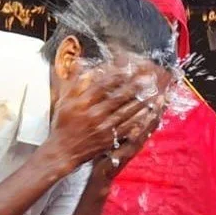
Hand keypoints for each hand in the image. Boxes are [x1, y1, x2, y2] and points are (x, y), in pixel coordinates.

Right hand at [40, 60, 165, 173]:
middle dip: (134, 87)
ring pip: (126, 112)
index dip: (116, 76)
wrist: (64, 151)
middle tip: (147, 78)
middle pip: (118, 98)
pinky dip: (139, 120)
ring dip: (141, 102)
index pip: (102, 86)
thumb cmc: (63, 124)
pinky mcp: (109, 139)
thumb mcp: (64, 101)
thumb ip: (74, 82)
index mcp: (82, 103)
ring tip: (152, 93)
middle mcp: (94, 115)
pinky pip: (127, 128)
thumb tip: (80, 63)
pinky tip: (148, 113)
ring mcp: (103, 128)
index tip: (127, 69)